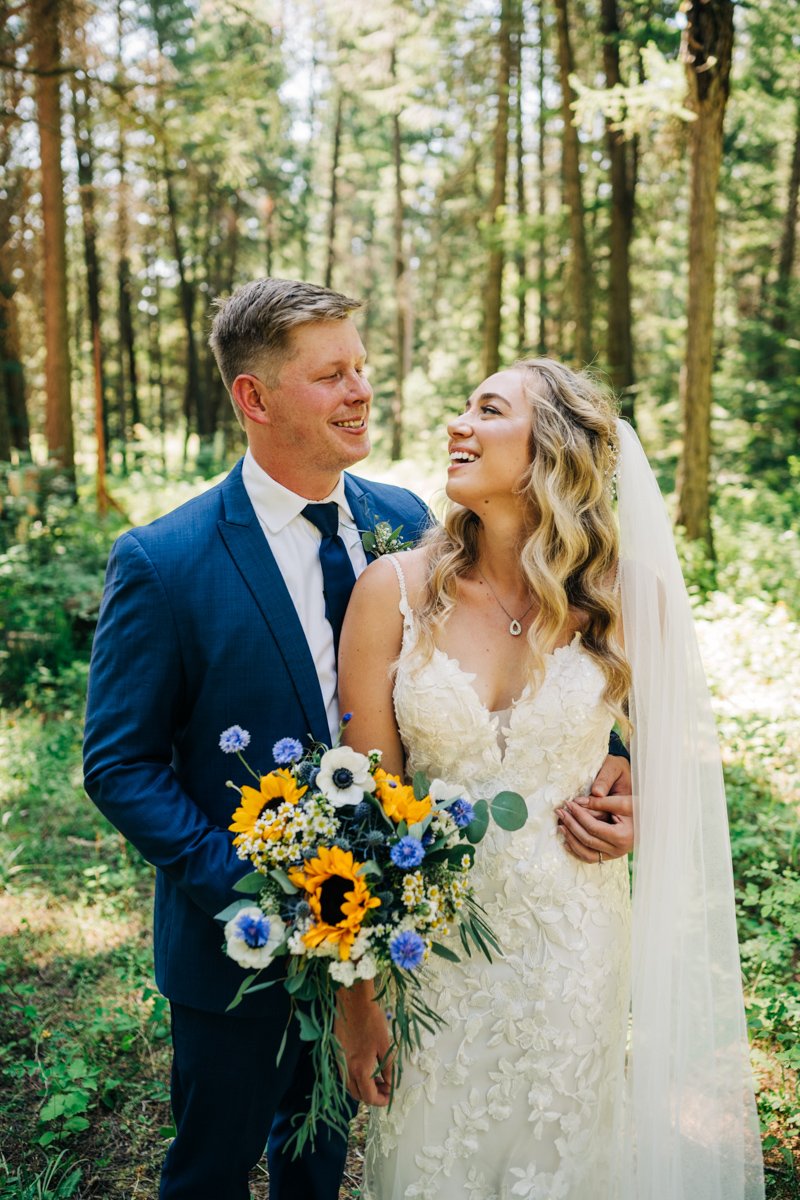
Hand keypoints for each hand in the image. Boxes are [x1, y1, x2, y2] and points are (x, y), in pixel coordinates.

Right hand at [334, 981, 393, 1106]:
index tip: (391, 1096)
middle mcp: (347, 1069)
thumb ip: (388, 1069)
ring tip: (378, 1078)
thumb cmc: (372, 1020)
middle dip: (372, 1096)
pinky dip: (356, 1077)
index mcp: (360, 1069)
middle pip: (358, 1095)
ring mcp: (340, 1061)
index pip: (370, 1097)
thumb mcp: (385, 1045)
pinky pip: (345, 1074)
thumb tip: (391, 1084)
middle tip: (386, 1088)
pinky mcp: (337, 1052)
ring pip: (350, 1086)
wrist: (352, 1001)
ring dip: (364, 1087)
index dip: (382, 1100)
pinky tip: (367, 1066)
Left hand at [556, 753, 633, 862]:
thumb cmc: (639, 808)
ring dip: (571, 840)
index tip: (568, 804)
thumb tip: (577, 802)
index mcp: (622, 836)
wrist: (652, 821)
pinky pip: (591, 857)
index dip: (578, 815)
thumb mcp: (622, 802)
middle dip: (571, 825)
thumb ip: (600, 802)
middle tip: (560, 812)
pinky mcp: (611, 856)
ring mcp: (615, 855)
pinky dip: (577, 850)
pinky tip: (567, 840)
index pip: (593, 827)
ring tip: (560, 825)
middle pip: (587, 840)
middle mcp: (618, 850)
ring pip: (586, 853)